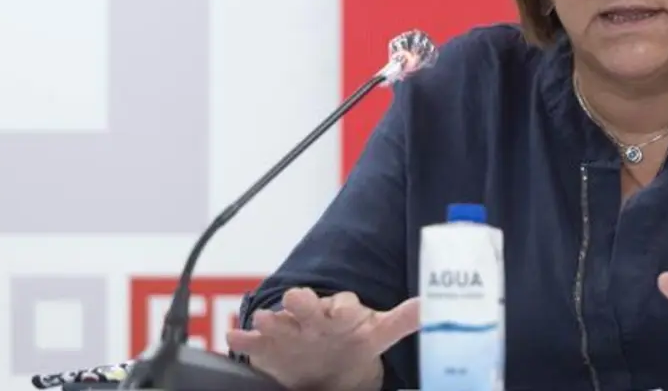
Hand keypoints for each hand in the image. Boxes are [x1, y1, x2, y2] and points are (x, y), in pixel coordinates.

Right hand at [227, 287, 419, 390]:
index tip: (343, 314)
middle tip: (296, 301)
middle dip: (301, 302)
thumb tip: (432, 305)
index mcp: (341, 312)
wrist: (325, 366)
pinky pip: (252, 341)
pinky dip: (243, 338)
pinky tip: (236, 338)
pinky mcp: (267, 347)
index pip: (343, 305)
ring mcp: (288, 330)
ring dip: (271, 319)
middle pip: (305, 303)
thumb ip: (403, 320)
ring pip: (277, 319)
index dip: (342, 308)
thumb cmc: (352, 342)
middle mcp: (312, 316)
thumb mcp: (378, 334)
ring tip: (265, 320)